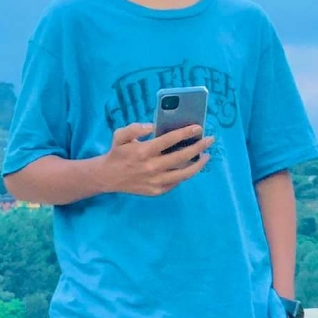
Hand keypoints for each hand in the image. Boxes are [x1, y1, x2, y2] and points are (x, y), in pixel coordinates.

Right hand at [99, 121, 213, 197]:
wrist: (108, 177)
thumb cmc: (117, 153)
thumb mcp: (120, 135)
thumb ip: (135, 128)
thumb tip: (152, 126)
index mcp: (144, 151)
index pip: (169, 140)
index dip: (185, 133)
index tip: (198, 127)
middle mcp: (152, 167)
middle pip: (181, 156)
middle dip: (198, 147)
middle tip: (209, 140)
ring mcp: (155, 181)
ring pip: (183, 173)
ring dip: (198, 164)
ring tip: (206, 156)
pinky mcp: (157, 191)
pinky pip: (176, 183)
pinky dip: (186, 174)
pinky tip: (192, 166)